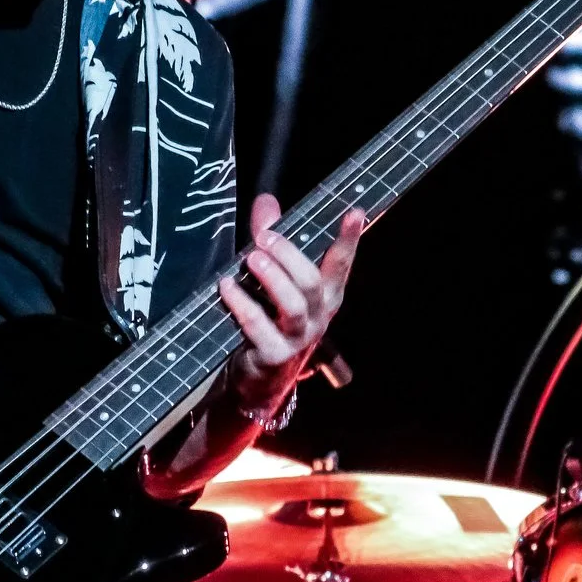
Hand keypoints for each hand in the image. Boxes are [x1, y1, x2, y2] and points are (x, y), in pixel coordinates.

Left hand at [217, 192, 363, 417]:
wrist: (261, 379)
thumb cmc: (271, 319)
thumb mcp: (274, 278)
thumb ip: (271, 240)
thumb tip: (266, 202)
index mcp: (327, 296)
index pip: (342, 264)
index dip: (349, 239)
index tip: (355, 212)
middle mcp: (318, 316)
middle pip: (314, 282)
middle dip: (289, 255)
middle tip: (263, 237)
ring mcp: (298, 338)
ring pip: (294, 305)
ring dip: (272, 278)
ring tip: (251, 258)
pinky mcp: (274, 355)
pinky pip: (258, 326)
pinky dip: (242, 304)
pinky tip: (226, 286)